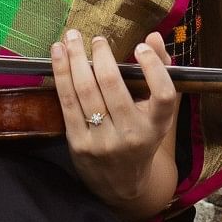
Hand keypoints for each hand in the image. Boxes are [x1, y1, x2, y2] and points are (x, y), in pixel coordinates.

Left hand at [56, 28, 181, 221]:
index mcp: (157, 126)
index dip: (154, 68)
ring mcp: (103, 141)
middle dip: (101, 55)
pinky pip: (68, 102)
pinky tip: (58, 55)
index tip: (140, 48)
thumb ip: (162, 72)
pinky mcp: (79, 143)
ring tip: (71, 37)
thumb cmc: (142, 137)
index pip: (163, 95)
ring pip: (86, 91)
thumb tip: (154, 37)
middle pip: (112, 86)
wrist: (122, 184)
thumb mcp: (159, 112)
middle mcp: (131, 135)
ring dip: (75, 59)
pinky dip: (61, 74)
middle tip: (96, 38)